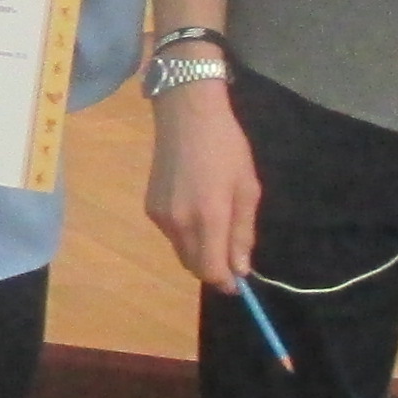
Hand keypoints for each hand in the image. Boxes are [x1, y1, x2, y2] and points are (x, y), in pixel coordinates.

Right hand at [147, 84, 262, 286]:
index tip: (239, 282)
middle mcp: (179, 223)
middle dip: (214, 268)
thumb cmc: (226, 147)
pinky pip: (172, 235)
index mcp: (208, 217)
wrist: (186, 115)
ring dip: (200, 251)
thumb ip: (243, 232)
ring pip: (182, 252)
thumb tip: (241, 269)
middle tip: (232, 254)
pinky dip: (186, 234)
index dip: (225, 282)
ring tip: (215, 223)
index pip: (211, 270)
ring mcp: (160, 217)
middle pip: (194, 266)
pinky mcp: (150, 208)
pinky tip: (195, 208)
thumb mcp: (247, 189)